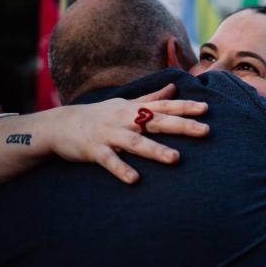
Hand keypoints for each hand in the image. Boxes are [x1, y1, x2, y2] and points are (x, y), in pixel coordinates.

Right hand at [46, 84, 208, 183]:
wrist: (58, 125)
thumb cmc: (98, 115)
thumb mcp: (124, 104)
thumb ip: (150, 98)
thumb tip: (172, 87)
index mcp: (134, 109)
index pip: (165, 106)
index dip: (186, 106)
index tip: (206, 109)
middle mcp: (125, 119)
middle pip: (157, 121)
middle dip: (182, 126)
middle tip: (205, 131)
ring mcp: (110, 134)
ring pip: (136, 142)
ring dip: (156, 150)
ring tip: (176, 159)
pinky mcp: (95, 151)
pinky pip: (110, 161)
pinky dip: (122, 169)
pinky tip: (135, 179)